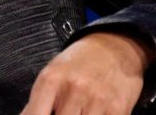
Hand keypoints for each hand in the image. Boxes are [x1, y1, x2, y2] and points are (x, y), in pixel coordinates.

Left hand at [21, 32, 154, 114]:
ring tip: (78, 110)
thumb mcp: (52, 72)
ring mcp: (97, 100)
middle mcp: (74, 89)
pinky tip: (93, 112)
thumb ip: (37, 100)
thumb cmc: (80, 63)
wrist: (116, 47)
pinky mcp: (118, 110)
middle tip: (64, 110)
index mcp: (51, 79)